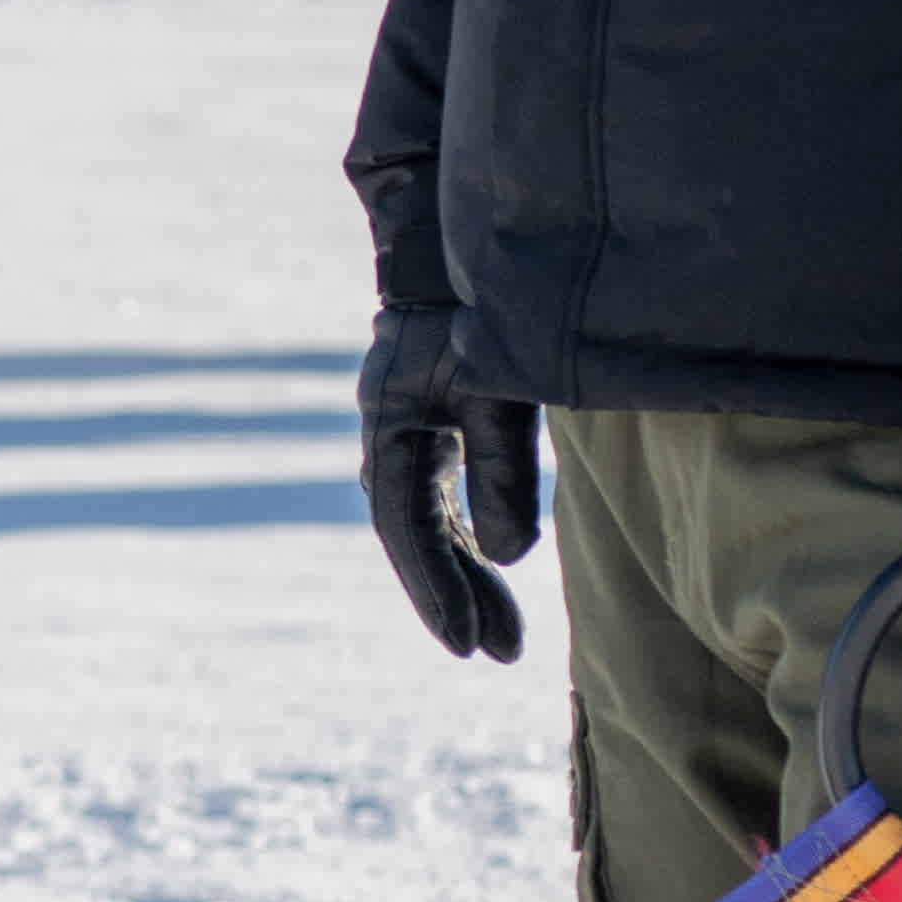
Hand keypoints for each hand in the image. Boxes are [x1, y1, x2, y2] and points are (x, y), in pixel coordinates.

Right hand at [357, 308, 539, 664]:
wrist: (455, 247)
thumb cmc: (481, 311)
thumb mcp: (500, 388)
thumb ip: (504, 469)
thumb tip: (511, 557)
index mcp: (391, 430)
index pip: (409, 529)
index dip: (437, 590)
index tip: (468, 644)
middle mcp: (390, 440)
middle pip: (419, 538)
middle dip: (456, 597)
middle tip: (495, 653)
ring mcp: (408, 436)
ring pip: (432, 525)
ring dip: (465, 576)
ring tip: (504, 636)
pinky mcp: (433, 429)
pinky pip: (444, 502)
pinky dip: (469, 540)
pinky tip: (491, 571)